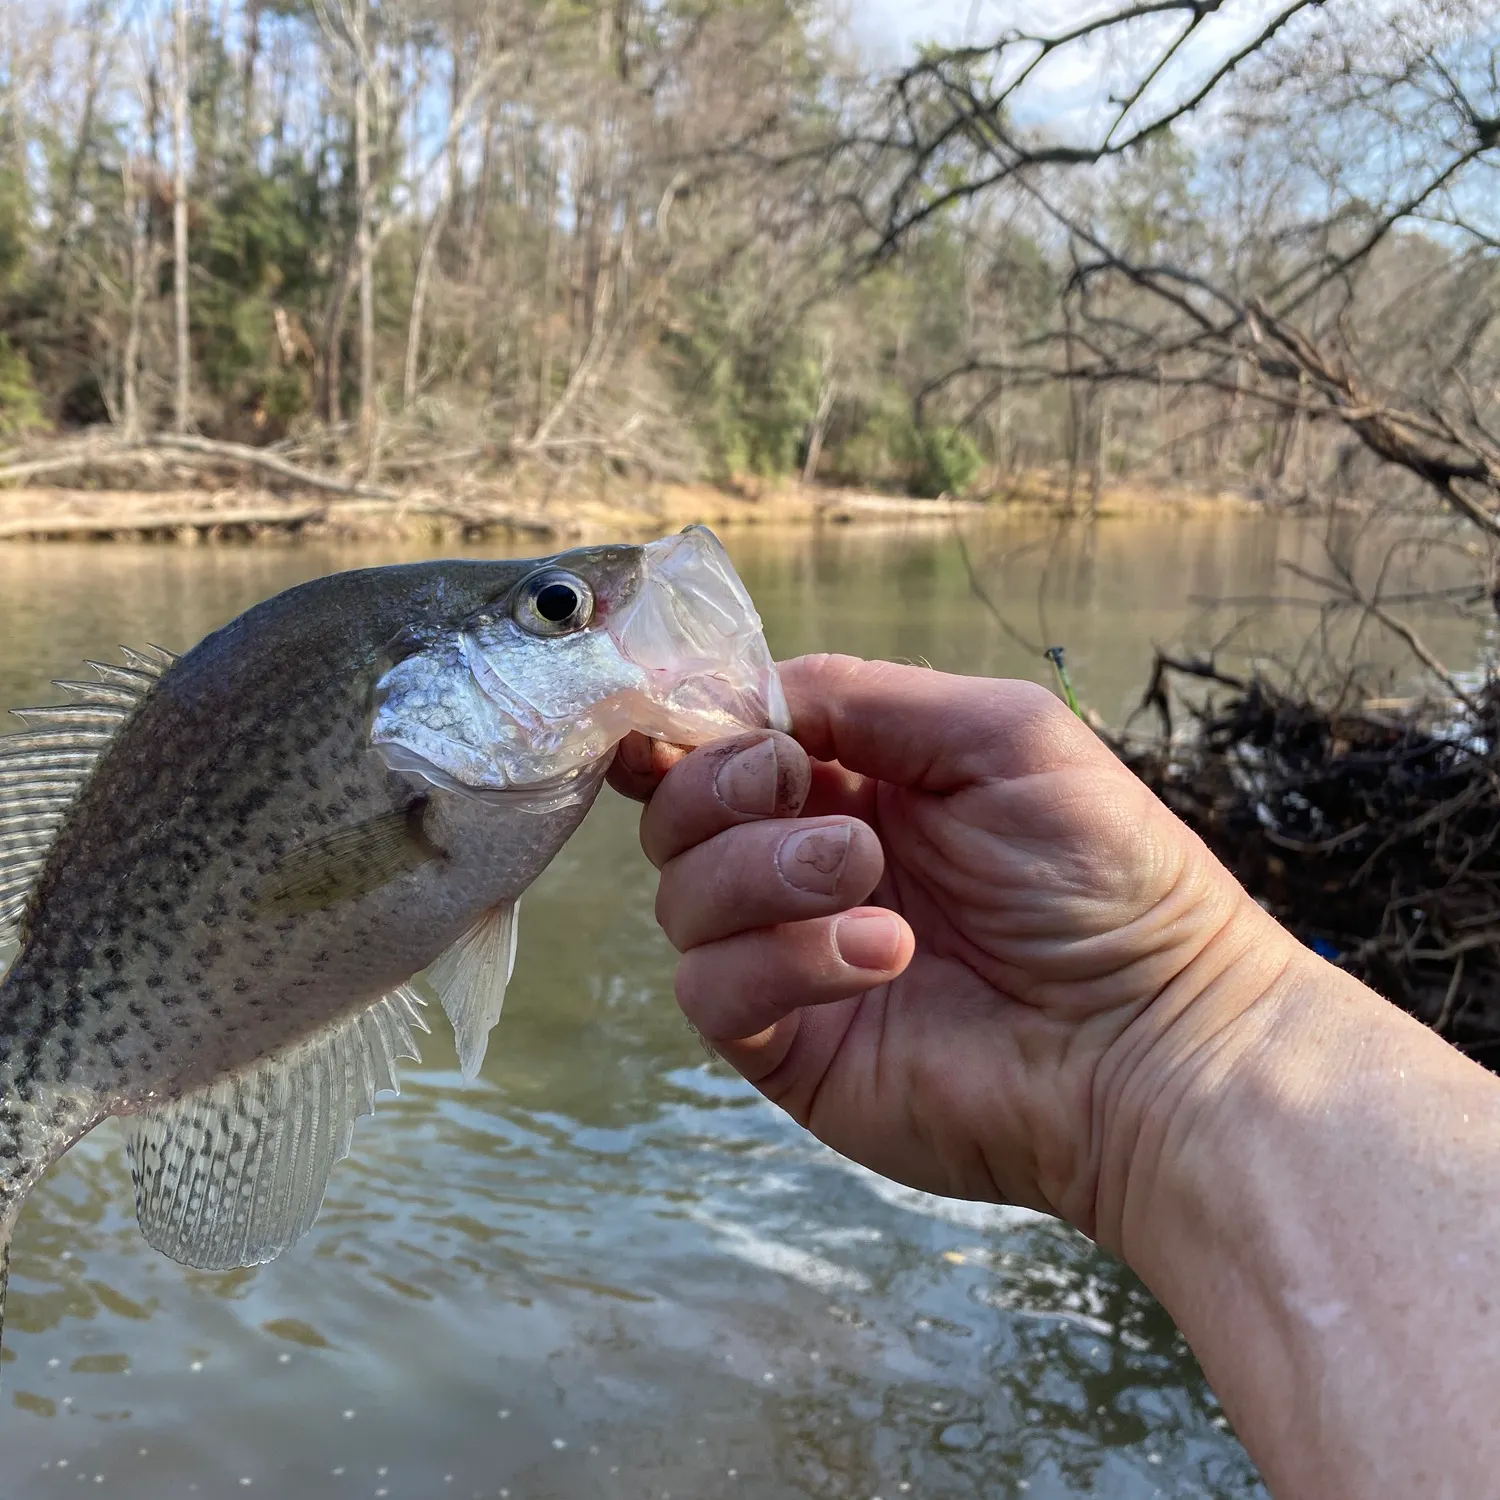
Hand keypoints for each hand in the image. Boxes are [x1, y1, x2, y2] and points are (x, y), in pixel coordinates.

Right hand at [609, 654, 1297, 1244]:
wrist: (1155, 1039)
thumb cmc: (1104, 875)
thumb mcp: (1000, 733)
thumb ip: (863, 694)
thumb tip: (742, 693)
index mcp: (857, 784)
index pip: (728, 746)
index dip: (690, 727)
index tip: (677, 716)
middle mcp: (810, 866)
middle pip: (680, 815)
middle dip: (720, 788)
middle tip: (798, 791)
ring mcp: (792, 959)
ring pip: (682, 898)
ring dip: (762, 872)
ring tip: (867, 877)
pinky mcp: (789, 1046)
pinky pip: (712, 992)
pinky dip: (782, 961)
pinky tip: (883, 956)